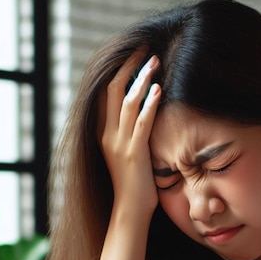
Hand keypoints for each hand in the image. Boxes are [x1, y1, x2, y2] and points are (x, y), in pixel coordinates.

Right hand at [98, 54, 161, 220]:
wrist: (129, 211)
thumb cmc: (132, 186)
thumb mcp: (125, 155)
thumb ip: (128, 134)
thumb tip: (141, 117)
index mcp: (102, 133)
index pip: (105, 93)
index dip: (118, 71)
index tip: (133, 55)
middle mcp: (107, 135)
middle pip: (112, 89)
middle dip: (128, 66)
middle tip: (144, 48)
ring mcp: (119, 143)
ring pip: (126, 102)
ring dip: (141, 79)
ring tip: (154, 61)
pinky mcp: (134, 153)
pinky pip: (141, 123)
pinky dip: (149, 104)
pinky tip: (158, 89)